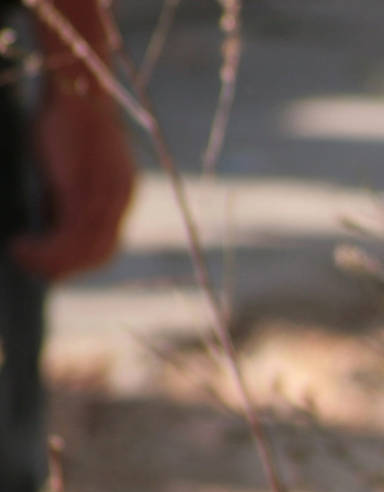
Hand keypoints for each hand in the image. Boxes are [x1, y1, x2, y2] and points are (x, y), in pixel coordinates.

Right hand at [10, 78, 133, 280]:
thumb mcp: (68, 162)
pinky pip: (70, 236)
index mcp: (121, 195)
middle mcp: (120, 200)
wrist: (76, 89)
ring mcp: (105, 197)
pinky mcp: (84, 190)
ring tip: (20, 255)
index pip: (107, 245)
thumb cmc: (65, 119)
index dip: (79, 262)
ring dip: (49, 261)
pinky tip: (20, 245)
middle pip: (99, 254)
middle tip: (31, 265)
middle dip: (64, 268)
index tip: (50, 264)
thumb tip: (49, 224)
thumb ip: (66, 194)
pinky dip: (45, 250)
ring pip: (83, 250)